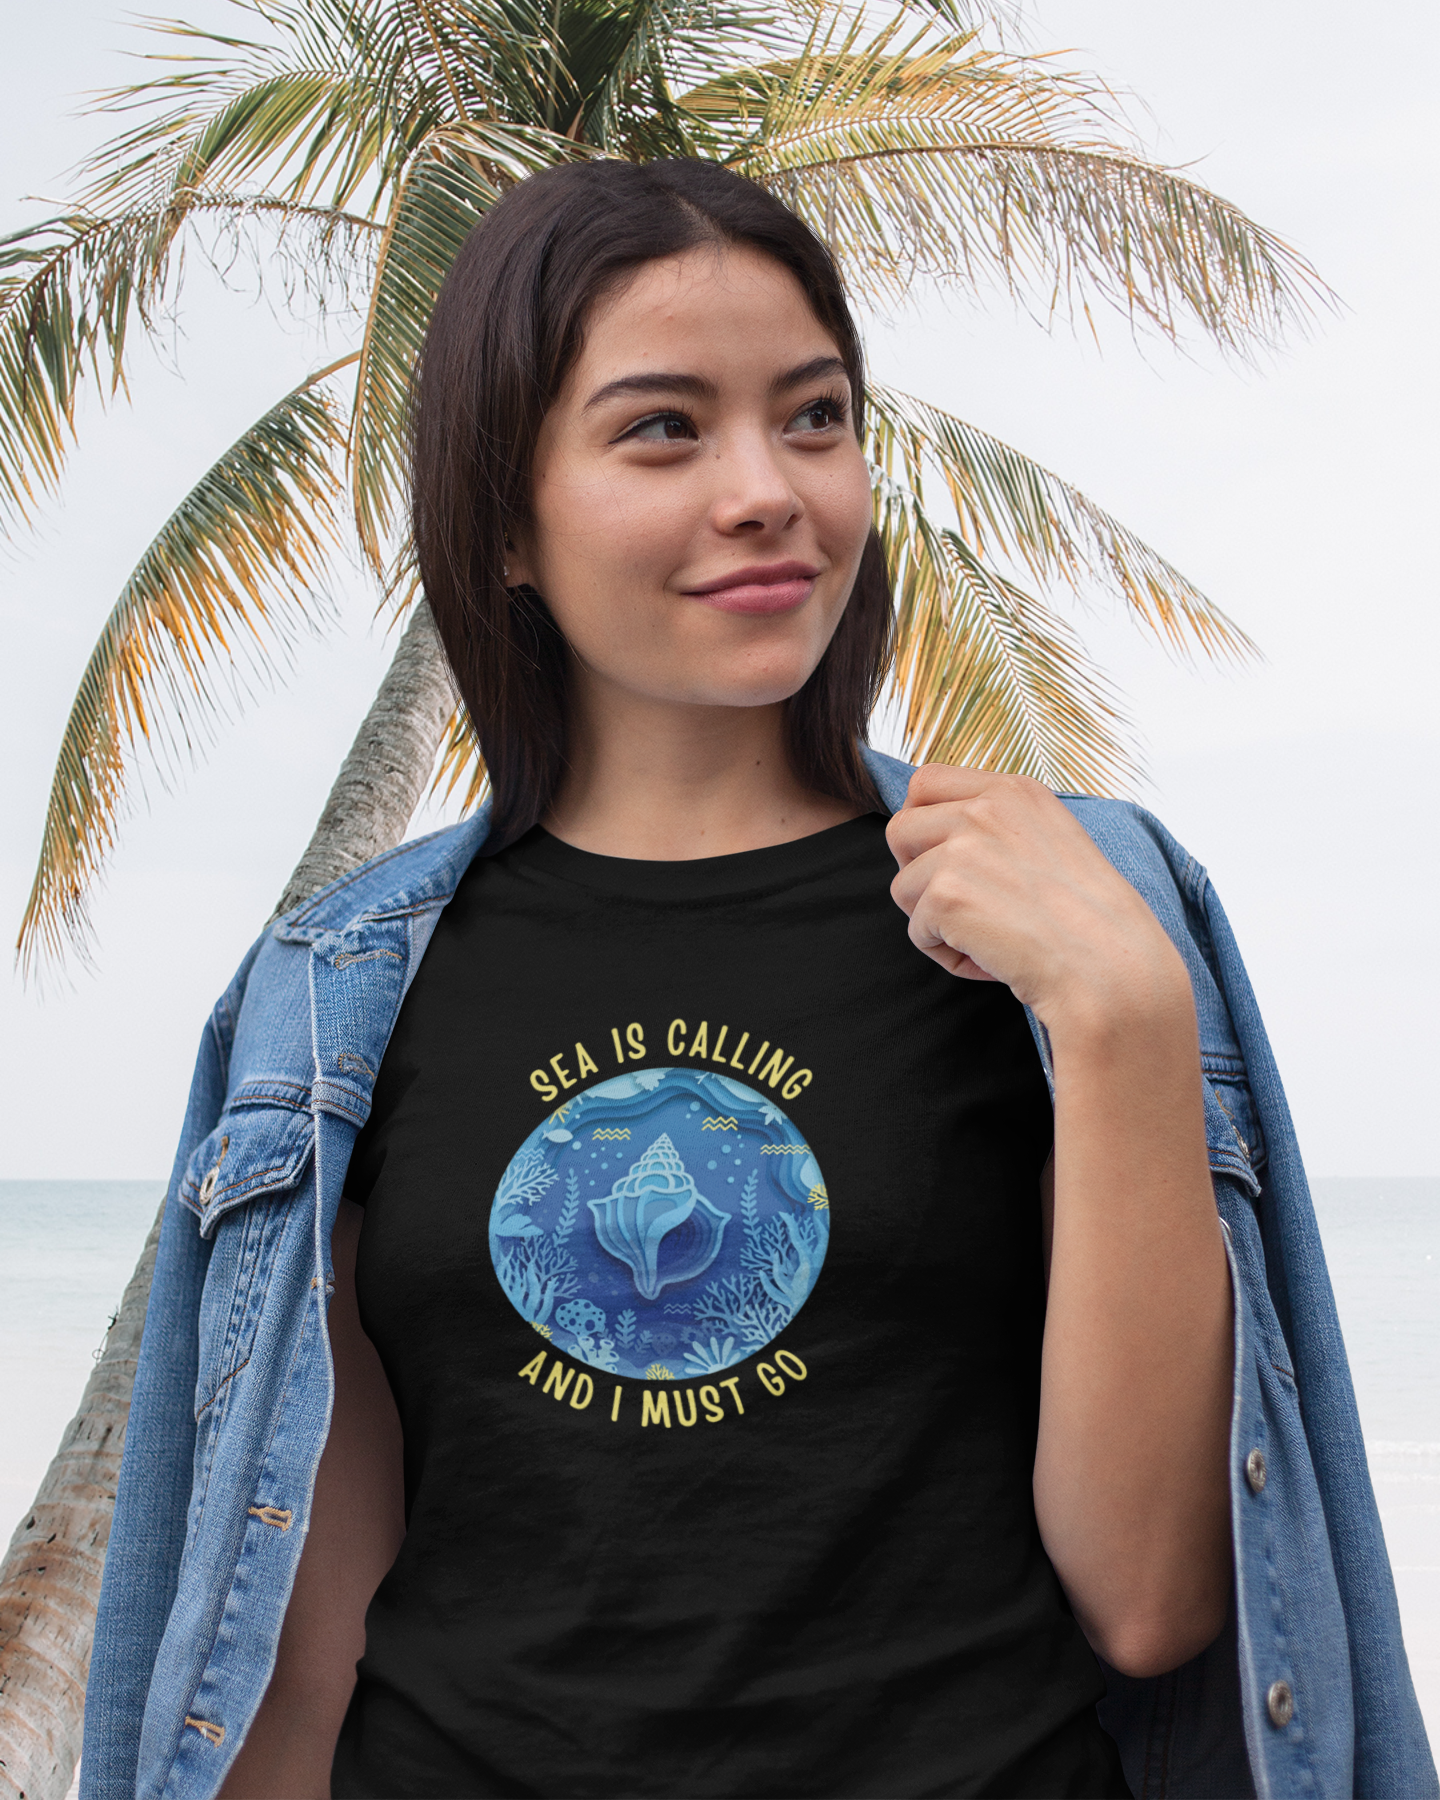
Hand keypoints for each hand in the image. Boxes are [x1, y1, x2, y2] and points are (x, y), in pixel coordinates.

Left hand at [885, 765, 1188, 1035]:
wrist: (1110, 968)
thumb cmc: (1087, 920)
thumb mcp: (1051, 841)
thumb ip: (997, 826)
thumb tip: (937, 834)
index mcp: (1013, 790)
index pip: (926, 783)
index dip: (924, 827)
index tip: (949, 864)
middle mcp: (985, 808)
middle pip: (900, 829)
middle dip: (917, 872)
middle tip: (960, 906)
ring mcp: (963, 849)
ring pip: (903, 886)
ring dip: (935, 921)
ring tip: (987, 938)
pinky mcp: (946, 894)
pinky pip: (916, 931)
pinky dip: (947, 955)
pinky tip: (991, 959)